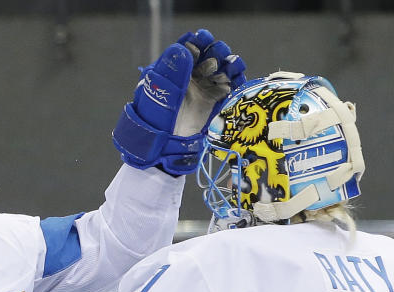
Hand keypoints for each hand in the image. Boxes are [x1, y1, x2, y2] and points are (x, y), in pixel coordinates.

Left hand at [112, 28, 246, 174]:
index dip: (198, 41)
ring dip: (229, 64)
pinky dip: (237, 80)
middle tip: (216, 59)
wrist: (165, 150)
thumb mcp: (161, 94)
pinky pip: (231, 87)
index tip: (204, 39)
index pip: (190, 49)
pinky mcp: (217, 104)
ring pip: (223, 69)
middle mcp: (191, 79)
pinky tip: (237, 77)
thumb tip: (186, 47)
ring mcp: (205, 91)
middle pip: (209, 56)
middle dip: (216, 52)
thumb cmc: (156, 122)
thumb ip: (173, 71)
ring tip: (230, 66)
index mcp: (176, 73)